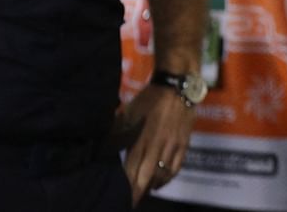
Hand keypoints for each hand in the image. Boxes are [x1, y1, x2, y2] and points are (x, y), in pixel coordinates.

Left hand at [119, 84, 193, 204]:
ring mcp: (172, 146)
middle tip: (132, 202)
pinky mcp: (183, 144)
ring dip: (152, 186)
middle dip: (138, 192)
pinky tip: (159, 183)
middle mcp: (157, 145)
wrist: (177, 86)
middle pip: (146, 176)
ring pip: (162, 174)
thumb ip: (117, 130)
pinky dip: (167, 178)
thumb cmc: (149, 98)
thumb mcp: (128, 112)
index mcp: (141, 138)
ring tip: (143, 192)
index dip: (128, 185)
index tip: (123, 196)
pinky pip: (176, 167)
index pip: (132, 169)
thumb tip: (103, 144)